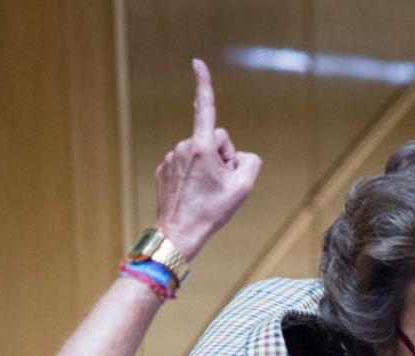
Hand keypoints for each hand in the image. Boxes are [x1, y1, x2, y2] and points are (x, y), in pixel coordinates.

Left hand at [153, 59, 261, 259]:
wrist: (179, 234)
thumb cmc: (211, 212)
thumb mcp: (243, 188)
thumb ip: (250, 162)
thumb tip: (239, 156)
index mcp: (201, 147)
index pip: (206, 108)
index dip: (204, 84)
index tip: (197, 63)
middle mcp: (183, 147)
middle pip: (214, 140)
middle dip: (223, 156)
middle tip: (223, 183)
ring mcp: (171, 159)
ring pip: (199, 154)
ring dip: (208, 168)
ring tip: (207, 193)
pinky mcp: (163, 171)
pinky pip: (186, 165)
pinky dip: (194, 176)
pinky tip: (194, 194)